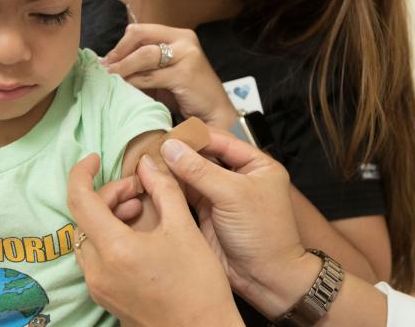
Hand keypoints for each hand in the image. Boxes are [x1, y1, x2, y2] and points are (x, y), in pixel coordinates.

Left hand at [67, 153, 241, 325]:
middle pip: (85, 217)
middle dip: (110, 195)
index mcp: (115, 249)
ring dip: (109, 217)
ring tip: (141, 211)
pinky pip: (96, 257)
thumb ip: (163, 189)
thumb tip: (148, 163)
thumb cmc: (199, 285)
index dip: (82, 172)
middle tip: (140, 190)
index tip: (94, 158)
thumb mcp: (185, 228)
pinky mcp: (105, 297)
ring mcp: (98, 287)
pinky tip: (138, 236)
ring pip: (89, 237)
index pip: (79, 200)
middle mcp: (98, 270)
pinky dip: (110, 238)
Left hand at [100, 23, 238, 128]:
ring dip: (123, 68)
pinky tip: (125, 89)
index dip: (120, 45)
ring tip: (110, 79)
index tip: (107, 61)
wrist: (214, 114)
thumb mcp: (163, 74)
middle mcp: (185, 40)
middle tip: (105, 69)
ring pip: (144, 56)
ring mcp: (187, 55)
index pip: (141, 30)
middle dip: (118, 54)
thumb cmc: (187, 95)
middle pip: (140, 37)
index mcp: (179, 35)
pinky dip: (134, 82)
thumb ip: (144, 65)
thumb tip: (110, 64)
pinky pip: (150, 76)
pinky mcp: (185, 73)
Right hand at [159, 129, 307, 302]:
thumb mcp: (233, 195)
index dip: (194, 137)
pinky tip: (153, 182)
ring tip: (149, 163)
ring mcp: (221, 195)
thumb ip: (200, 170)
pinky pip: (185, 194)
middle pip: (203, 156)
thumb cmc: (264, 235)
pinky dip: (170, 188)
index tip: (168, 135)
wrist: (266, 278)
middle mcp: (238, 176)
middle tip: (153, 149)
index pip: (221, 140)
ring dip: (172, 170)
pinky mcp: (207, 213)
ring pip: (191, 175)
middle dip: (180, 153)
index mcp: (256, 164)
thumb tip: (171, 147)